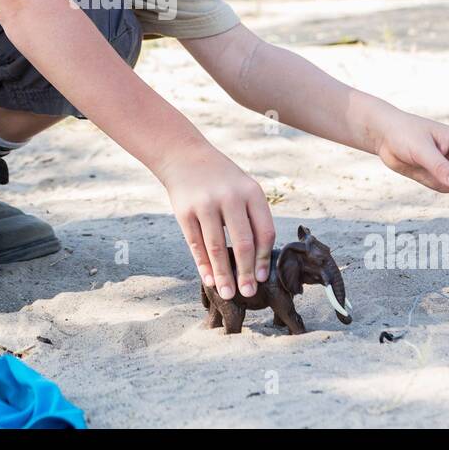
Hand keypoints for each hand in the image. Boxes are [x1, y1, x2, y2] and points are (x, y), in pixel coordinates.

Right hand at [155, 146, 275, 300]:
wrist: (184, 155)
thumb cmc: (220, 178)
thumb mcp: (243, 187)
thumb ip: (252, 217)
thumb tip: (256, 260)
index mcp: (251, 192)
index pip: (264, 232)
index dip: (264, 258)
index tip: (261, 277)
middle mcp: (230, 198)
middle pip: (243, 243)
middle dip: (246, 273)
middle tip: (249, 294)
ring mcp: (206, 205)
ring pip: (217, 248)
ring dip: (223, 275)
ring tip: (229, 294)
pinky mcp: (184, 212)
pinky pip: (196, 245)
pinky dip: (203, 265)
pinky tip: (209, 279)